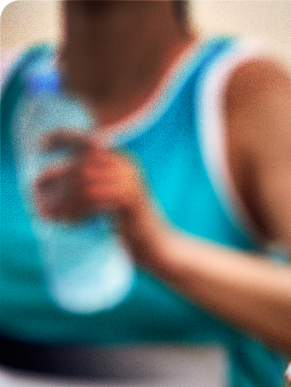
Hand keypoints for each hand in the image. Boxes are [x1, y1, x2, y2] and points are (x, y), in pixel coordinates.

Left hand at [34, 132, 171, 266]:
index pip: (89, 141)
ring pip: (83, 183)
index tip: (39, 146)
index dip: (63, 137)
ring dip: (60, 199)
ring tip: (46, 215)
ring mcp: (130, 182)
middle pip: (81, 166)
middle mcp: (127, 166)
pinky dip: (74, 211)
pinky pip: (92, 200)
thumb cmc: (126, 224)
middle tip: (36, 199)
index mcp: (122, 160)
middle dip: (54, 180)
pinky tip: (65, 223)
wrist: (156, 245)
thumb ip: (87, 184)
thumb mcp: (107, 197)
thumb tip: (43, 180)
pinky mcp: (129, 200)